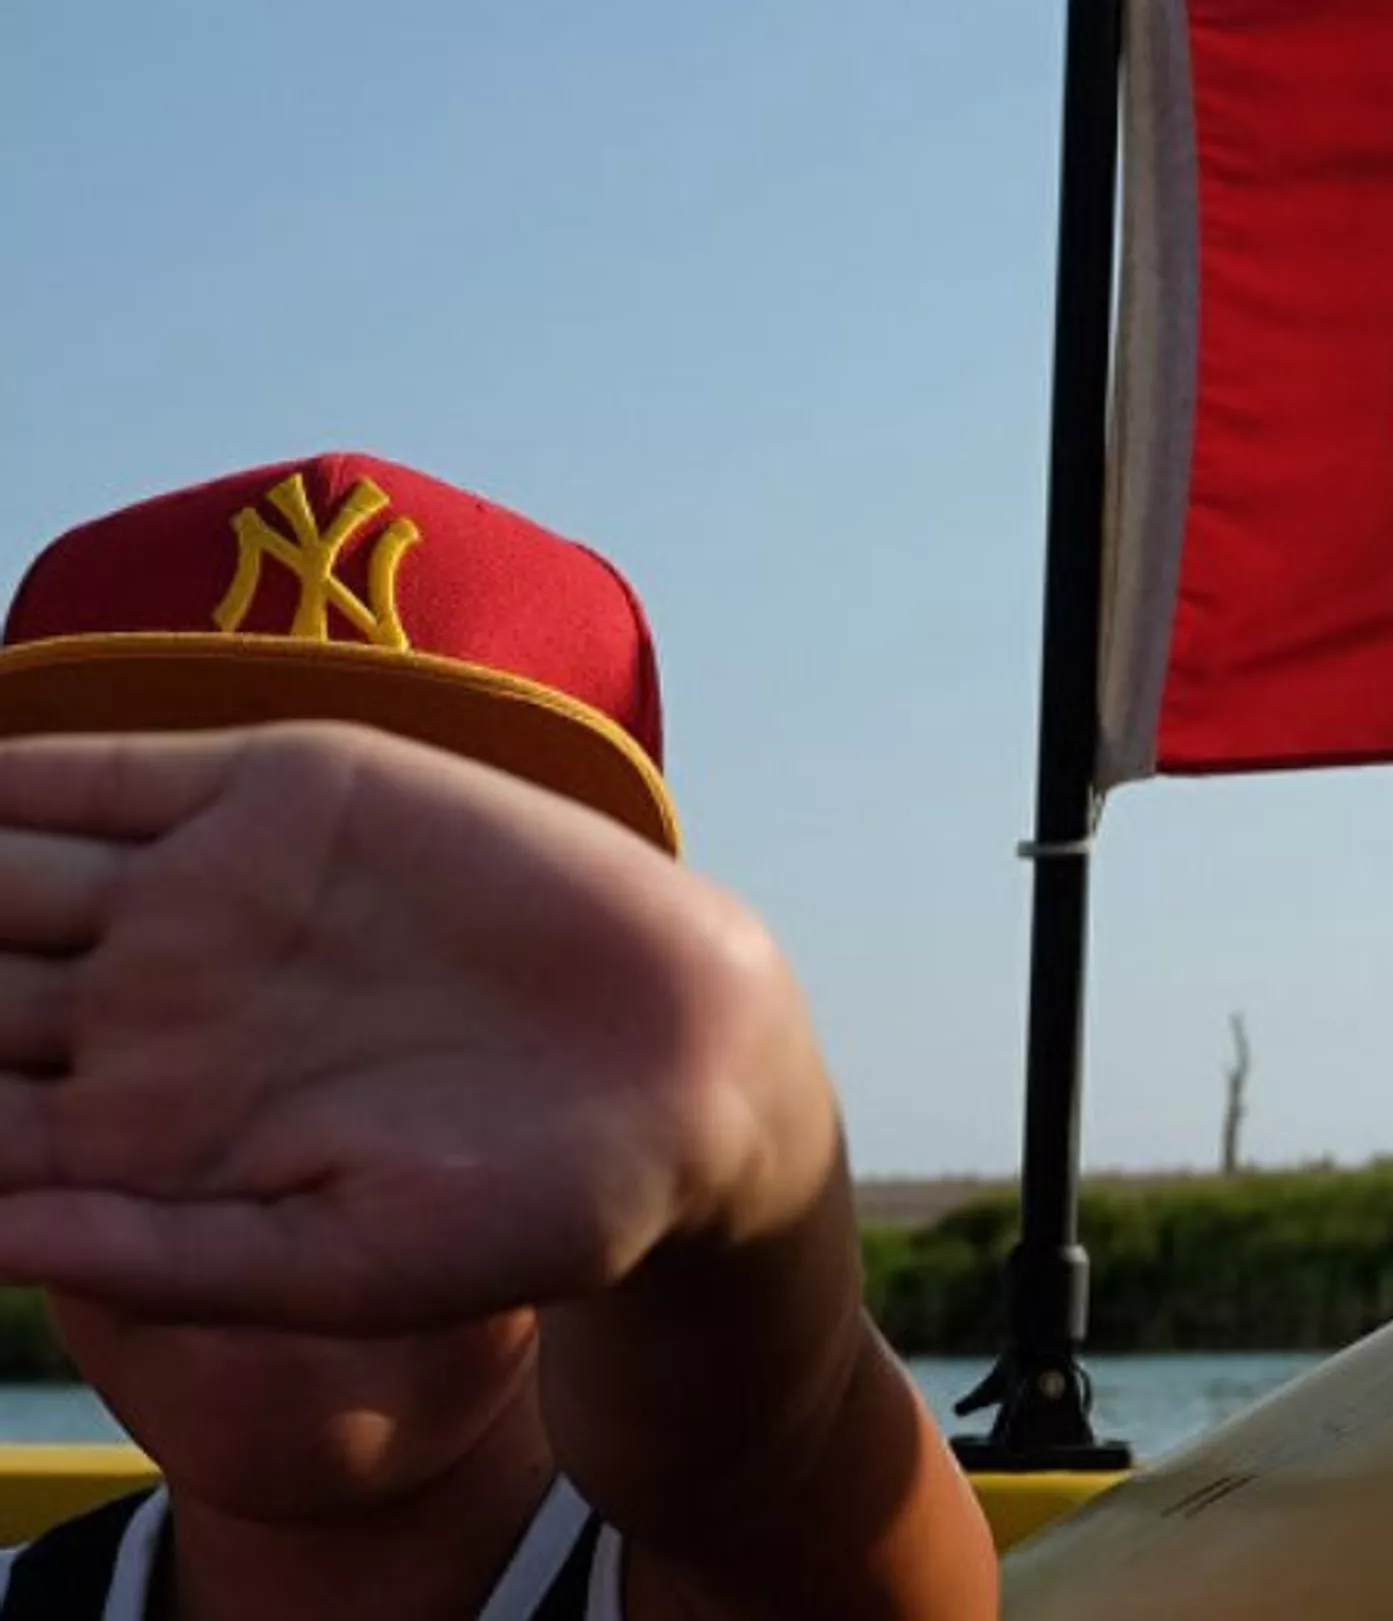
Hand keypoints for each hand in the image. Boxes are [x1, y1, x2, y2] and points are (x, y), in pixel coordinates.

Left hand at [0, 723, 831, 1329]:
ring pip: (1, 867)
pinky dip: (3, 770)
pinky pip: (101, 767)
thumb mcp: (344, 1267)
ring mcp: (209, 891)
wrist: (682, 1066)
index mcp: (143, 1137)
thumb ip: (164, 1254)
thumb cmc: (527, 1206)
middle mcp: (152, 1009)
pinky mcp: (282, 789)